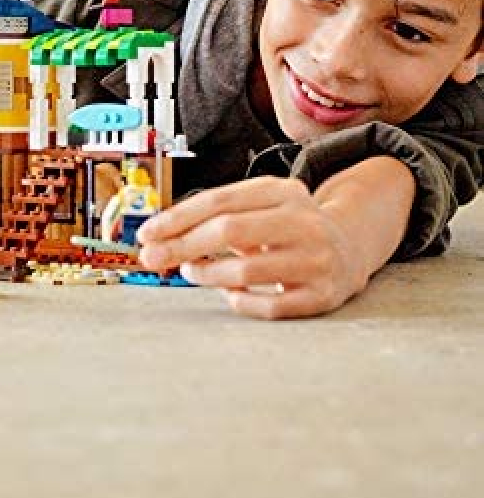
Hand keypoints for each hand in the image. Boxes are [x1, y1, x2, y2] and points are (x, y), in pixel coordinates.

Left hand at [136, 177, 367, 318]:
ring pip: (246, 271)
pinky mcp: (322, 295)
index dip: (177, 218)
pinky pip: (268, 306)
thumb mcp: (260, 207)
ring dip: (206, 274)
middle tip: (152, 257)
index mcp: (282, 191)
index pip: (218, 201)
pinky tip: (228, 293)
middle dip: (182, 246)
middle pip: (229, 231)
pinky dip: (239, 301)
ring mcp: (316, 259)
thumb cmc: (285, 228)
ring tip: (189, 272)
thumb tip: (159, 236)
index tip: (147, 233)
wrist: (349, 249)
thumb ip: (217, 215)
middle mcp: (303, 221)